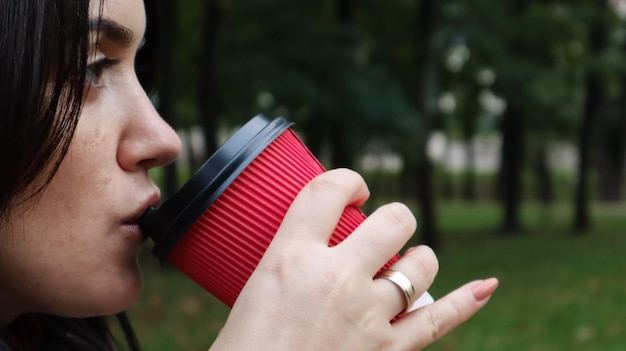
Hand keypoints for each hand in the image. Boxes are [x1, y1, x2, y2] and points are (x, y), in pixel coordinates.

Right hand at [210, 168, 497, 350]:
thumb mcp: (250, 295)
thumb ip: (282, 270)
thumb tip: (298, 264)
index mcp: (290, 257)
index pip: (328, 190)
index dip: (347, 180)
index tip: (351, 191)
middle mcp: (336, 278)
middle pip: (391, 220)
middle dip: (392, 217)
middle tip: (380, 231)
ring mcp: (368, 316)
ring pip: (419, 265)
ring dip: (418, 258)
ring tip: (406, 263)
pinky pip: (437, 320)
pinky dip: (465, 302)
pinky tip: (485, 286)